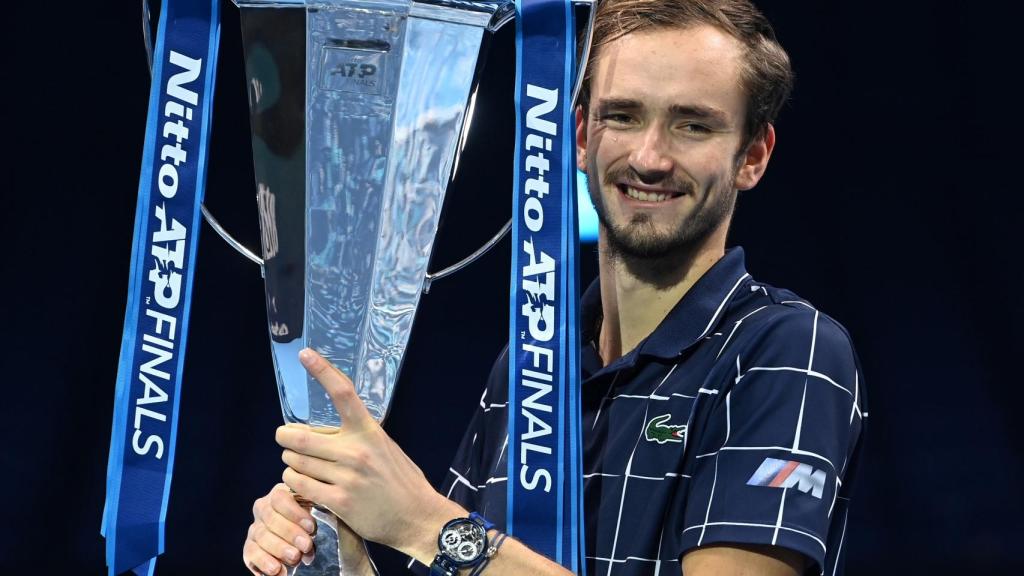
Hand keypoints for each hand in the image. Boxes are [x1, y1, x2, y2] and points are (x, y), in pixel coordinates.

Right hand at [242, 483, 315, 575]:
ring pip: (261, 536)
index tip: (311, 527)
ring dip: (279, 548)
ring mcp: (255, 527)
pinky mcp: (250, 546)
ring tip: (295, 558)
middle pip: (271, 518)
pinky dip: (263, 562)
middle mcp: (263, 508)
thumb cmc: (310, 522)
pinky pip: (251, 552)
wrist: (299, 538)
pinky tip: (277, 570)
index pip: (280, 498)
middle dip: (290, 533)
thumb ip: (312, 517)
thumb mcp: (313, 514)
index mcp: (279, 494)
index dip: (295, 513)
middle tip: (306, 545)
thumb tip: (311, 533)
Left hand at [276, 348, 462, 559]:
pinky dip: (295, 484)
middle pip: (299, 437)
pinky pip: (300, 486)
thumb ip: (357, 437)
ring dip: (290, 464)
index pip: (343, 393)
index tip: (305, 353)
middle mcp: (356, 451)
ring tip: (300, 467)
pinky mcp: (339, 501)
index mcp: (369, 431)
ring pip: (295, 464)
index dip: (322, 371)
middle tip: (284, 439)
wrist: (417, 516)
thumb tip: (324, 431)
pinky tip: (304, 485)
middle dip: (284, 438)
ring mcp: (346, 477)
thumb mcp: (385, 448)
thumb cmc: (400, 481)